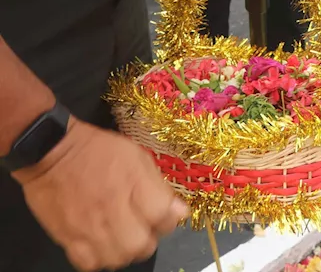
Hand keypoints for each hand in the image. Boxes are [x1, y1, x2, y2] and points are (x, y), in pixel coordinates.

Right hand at [13, 118, 187, 271]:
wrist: (52, 151)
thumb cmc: (99, 150)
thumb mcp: (137, 157)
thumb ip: (159, 185)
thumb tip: (178, 211)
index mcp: (133, 184)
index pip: (163, 217)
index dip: (169, 219)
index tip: (164, 215)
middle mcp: (112, 208)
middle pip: (141, 245)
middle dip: (149, 241)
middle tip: (144, 230)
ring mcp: (88, 226)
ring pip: (117, 258)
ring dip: (126, 252)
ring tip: (124, 240)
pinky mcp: (67, 237)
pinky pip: (88, 263)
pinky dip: (99, 259)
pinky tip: (102, 246)